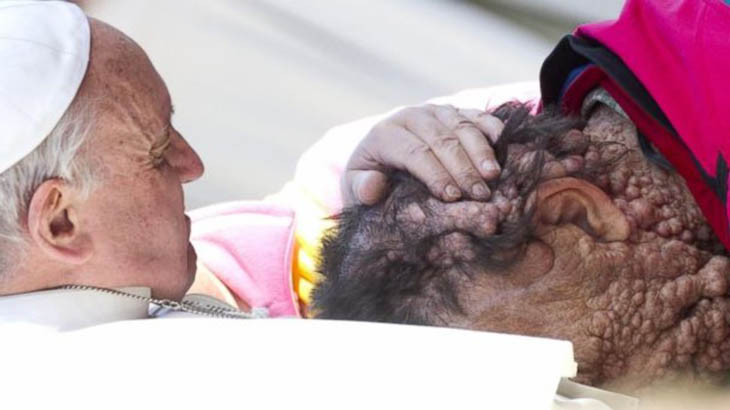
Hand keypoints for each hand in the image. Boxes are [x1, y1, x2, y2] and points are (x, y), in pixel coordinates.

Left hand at [344, 104, 503, 204]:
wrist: (380, 163)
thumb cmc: (371, 182)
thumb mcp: (355, 190)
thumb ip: (361, 188)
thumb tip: (372, 185)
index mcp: (384, 134)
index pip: (414, 153)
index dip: (435, 174)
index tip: (453, 198)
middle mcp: (409, 116)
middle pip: (442, 140)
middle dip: (463, 168)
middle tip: (480, 194)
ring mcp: (434, 111)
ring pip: (461, 125)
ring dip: (480, 151)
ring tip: (494, 176)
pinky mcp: (453, 112)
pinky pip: (476, 115)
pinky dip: (492, 129)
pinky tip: (504, 146)